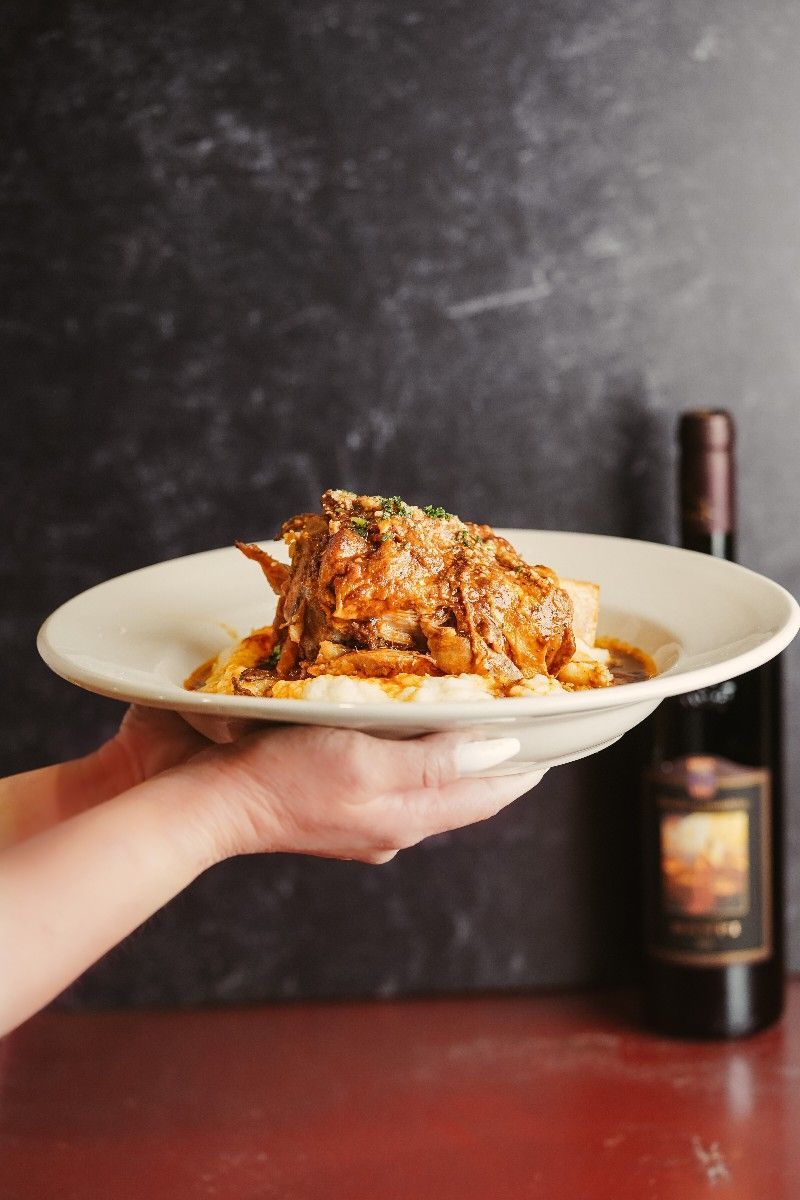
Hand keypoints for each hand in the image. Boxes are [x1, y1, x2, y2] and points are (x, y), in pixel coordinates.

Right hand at [182, 727, 542, 864]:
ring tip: (475, 708)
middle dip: (494, 752)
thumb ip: (435, 763)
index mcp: (406, 816)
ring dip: (453, 746)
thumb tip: (505, 754)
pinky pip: (387, 769)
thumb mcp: (364, 764)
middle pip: (462, 786)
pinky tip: (401, 720)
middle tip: (521, 708)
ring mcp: (359, 812)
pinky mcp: (329, 794)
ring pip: (426, 777)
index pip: (488, 791)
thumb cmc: (278, 778)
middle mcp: (390, 821)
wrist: (200, 801)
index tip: (556, 730)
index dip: (527, 762)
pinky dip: (408, 744)